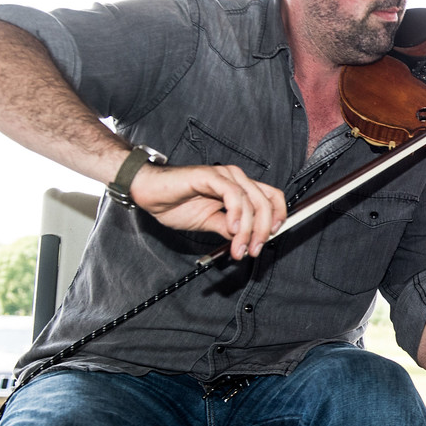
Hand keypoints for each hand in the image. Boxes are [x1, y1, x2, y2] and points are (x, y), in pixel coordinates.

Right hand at [131, 163, 286, 259]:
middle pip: (266, 202)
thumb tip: (246, 241)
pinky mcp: (211, 176)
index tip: (270, 237)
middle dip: (262, 230)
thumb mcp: (210, 223)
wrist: (148, 193)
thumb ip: (230, 229)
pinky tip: (231, 228)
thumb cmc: (176, 204)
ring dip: (248, 229)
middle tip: (253, 250)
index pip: (271, 198)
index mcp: (239, 188)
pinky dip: (237, 212)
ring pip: (250, 201)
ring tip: (239, 247)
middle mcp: (236, 179)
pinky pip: (233, 194)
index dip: (277, 216)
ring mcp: (225, 175)